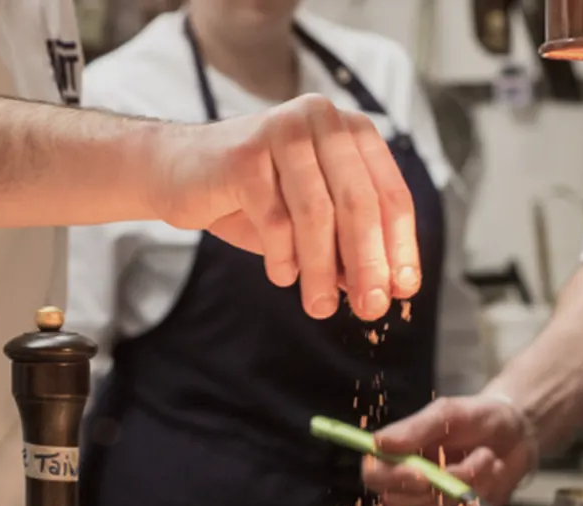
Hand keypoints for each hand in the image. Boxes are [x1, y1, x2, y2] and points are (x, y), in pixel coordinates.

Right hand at [149, 94, 420, 321]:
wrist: (179, 172)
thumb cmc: (254, 197)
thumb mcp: (310, 221)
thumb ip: (347, 244)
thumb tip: (386, 289)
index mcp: (351, 132)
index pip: (390, 195)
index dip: (400, 246)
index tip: (404, 290)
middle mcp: (322, 120)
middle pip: (359, 202)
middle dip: (368, 263)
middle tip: (371, 308)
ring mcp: (282, 132)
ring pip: (316, 213)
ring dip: (322, 269)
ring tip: (321, 307)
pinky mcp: (244, 154)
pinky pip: (274, 219)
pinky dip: (282, 257)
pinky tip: (282, 276)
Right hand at [362, 395, 536, 505]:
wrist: (520, 433)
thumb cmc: (479, 417)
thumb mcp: (448, 413)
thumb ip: (415, 428)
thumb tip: (379, 442)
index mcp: (400, 452)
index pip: (374, 474)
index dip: (390, 478)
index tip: (421, 473)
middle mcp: (411, 480)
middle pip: (396, 500)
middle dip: (433, 485)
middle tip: (461, 465)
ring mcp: (433, 499)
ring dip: (468, 479)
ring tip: (487, 455)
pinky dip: (484, 489)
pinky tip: (493, 469)